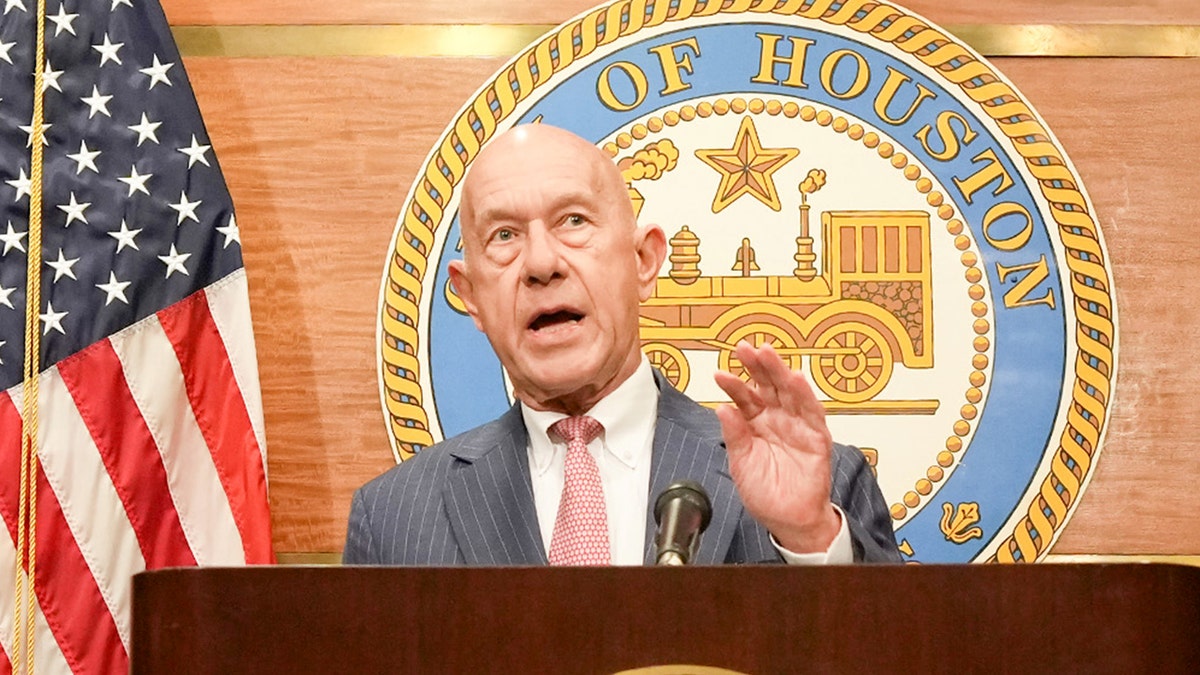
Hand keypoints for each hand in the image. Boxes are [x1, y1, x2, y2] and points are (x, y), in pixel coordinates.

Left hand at [713, 341, 840, 552]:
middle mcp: (777, 419)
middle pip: (767, 386)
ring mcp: (797, 425)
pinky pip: (812, 413)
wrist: (789, 519)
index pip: (744, 397)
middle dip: (757, 366)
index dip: (733, 384)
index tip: (720, 374)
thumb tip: (722, 408)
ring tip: (768, 355)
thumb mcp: (741, 463)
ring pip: (789, 392)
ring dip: (779, 372)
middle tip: (746, 349)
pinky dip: (805, 395)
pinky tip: (796, 379)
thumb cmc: (766, 492)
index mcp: (756, 423)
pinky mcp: (816, 437)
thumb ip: (735, 435)